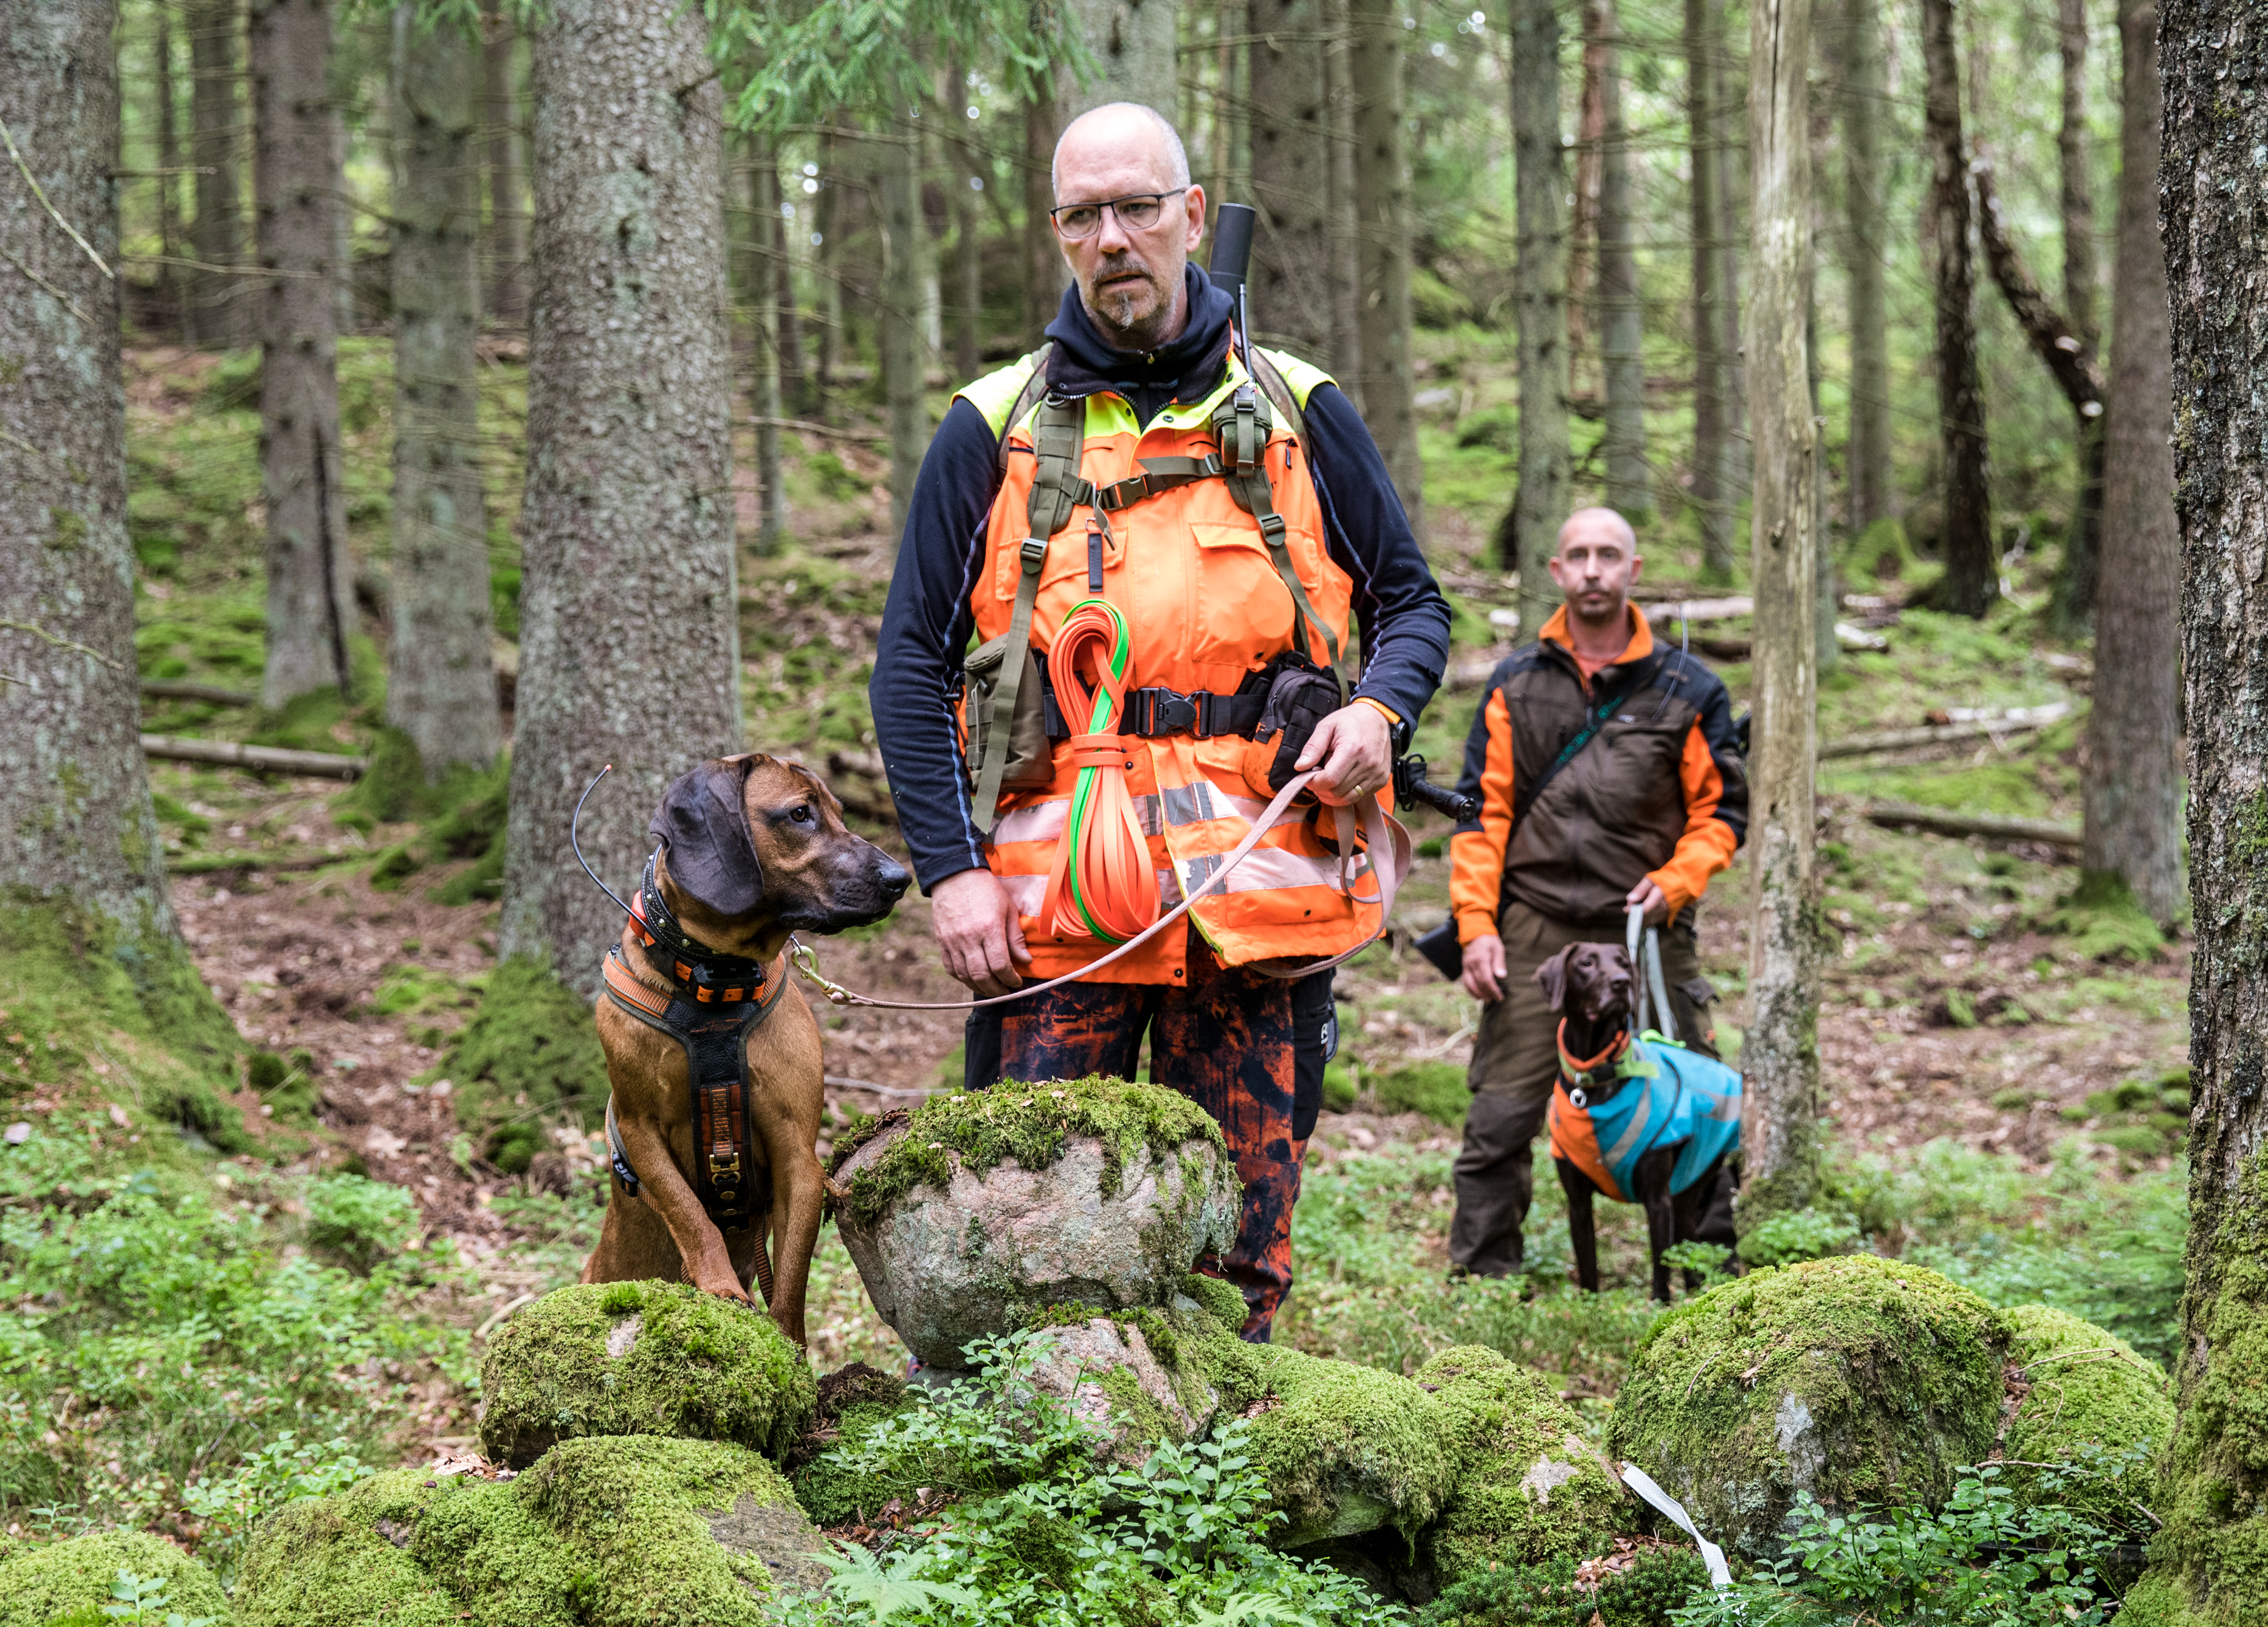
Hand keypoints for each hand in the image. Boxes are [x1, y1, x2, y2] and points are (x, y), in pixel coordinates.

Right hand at [929, 868, 1032, 995]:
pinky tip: (973, 979)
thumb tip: (1025, 961)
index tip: (1017, 982)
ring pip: (965, 976)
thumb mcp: (1008, 908)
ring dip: (980, 987)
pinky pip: (951, 968)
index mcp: (989, 928)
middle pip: (982, 976)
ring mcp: (952, 941)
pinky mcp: (941, 942)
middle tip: (1006, 991)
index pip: (1000, 965)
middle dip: (996, 989)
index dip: (1010, 979)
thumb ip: (1016, 937)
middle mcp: (969, 938)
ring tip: (991, 989)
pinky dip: (963, 978)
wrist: (954, 875)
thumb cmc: (986, 890)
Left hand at [1295, 702, 1393, 805]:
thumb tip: (1300, 767)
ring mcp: (1377, 774)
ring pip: (1347, 798)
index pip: (1330, 779)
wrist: (1377, 717)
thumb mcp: (1326, 726)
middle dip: (1322, 788)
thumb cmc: (1350, 721)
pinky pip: (1359, 797)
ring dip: (1332, 794)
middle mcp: (1368, 764)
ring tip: (1328, 778)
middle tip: (1317, 775)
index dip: (1314, 783)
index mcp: (1352, 749)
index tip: (1307, 777)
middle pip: (1337, 791)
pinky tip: (1341, 780)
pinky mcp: (1381, 780)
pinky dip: (1346, 794)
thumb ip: (1313, 747)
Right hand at [1461, 933, 1505, 1001]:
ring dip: (1478, 994)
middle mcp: (1471, 963)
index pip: (1486, 979)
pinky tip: (1477, 996)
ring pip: (1469, 984)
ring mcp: (1466, 966)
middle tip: (1494, 1000)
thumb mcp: (1498, 948)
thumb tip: (1502, 976)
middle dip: (1487, 993)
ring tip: (1486, 1000)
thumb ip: (1499, 963)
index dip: (1493, 990)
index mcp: (1481, 958)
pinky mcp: (1464, 968)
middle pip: (1478, 983)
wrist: (1475, 933)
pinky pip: (1465, 982)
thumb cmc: (1489, 941)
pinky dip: (1470, 990)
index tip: (1500, 996)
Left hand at [1625, 877, 1668, 925]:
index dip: (1633, 911)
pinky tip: (1645, 910)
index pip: (1644, 910)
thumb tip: (1629, 899)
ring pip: (1650, 920)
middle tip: (1630, 906)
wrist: (1684, 881)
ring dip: (1641, 916)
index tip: (1625, 909)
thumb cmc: (1666, 878)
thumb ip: (1640, 890)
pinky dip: (1648, 917)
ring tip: (1637, 907)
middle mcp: (1664, 907)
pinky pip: (1655, 920)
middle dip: (1635, 914)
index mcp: (1659, 897)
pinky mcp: (1669, 915)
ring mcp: (1667, 912)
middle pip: (1645, 918)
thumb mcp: (1651, 880)